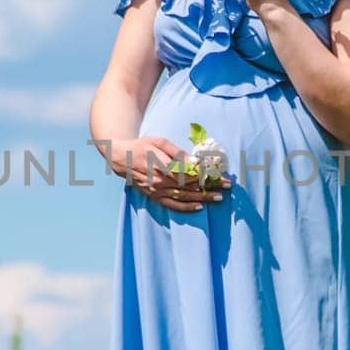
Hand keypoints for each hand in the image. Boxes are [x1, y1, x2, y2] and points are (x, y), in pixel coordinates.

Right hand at [108, 133, 231, 213]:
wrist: (122, 158)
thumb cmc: (143, 146)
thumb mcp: (160, 142)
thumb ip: (178, 153)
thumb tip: (195, 162)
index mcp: (162, 165)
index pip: (189, 173)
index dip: (205, 175)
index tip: (219, 175)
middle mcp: (160, 181)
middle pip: (189, 186)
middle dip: (209, 186)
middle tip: (226, 186)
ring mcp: (157, 191)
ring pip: (184, 197)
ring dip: (202, 198)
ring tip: (218, 198)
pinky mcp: (154, 197)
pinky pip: (172, 205)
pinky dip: (186, 208)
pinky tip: (199, 207)